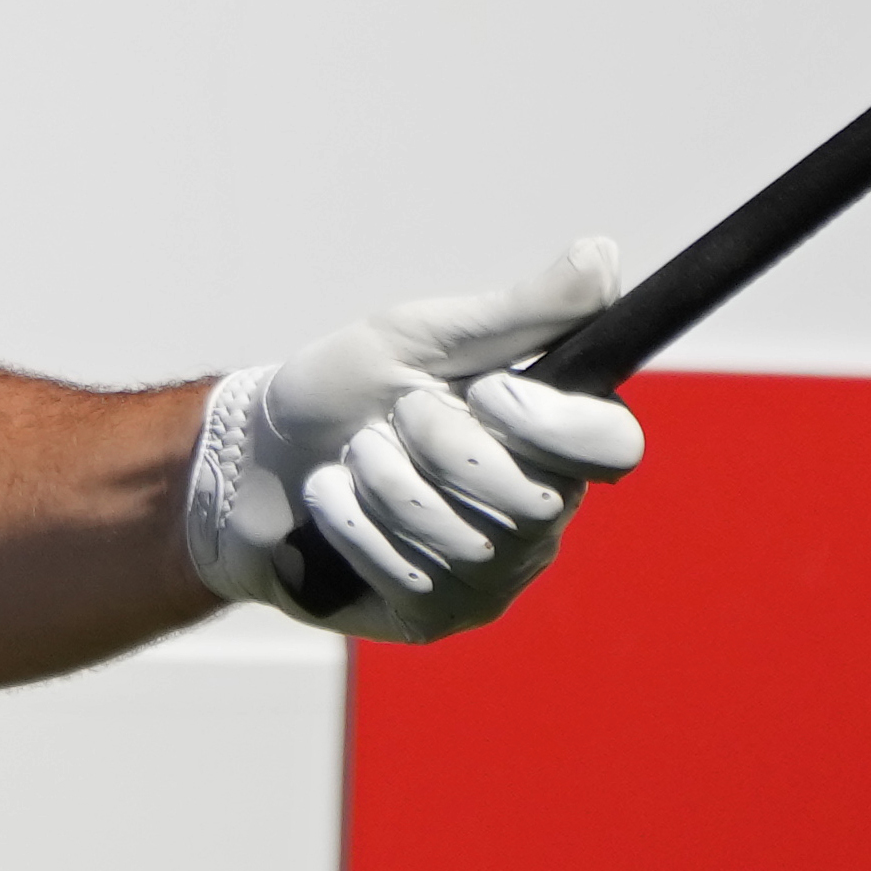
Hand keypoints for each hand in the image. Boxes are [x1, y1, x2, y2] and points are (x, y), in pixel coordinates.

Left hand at [188, 241, 647, 642]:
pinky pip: (410, 576)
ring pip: (463, 542)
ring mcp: (493, 575)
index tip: (483, 390)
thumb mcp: (421, 335)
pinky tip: (330, 501)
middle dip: (438, 446)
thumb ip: (519, 310)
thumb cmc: (344, 391)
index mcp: (553, 442)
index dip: (551, 424)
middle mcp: (541, 516)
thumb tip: (606, 255)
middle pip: (531, 499)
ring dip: (383, 482)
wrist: (253, 457)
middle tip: (391, 419)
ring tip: (354, 457)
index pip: (616, 447)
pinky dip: (351, 524)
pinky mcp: (436, 615)